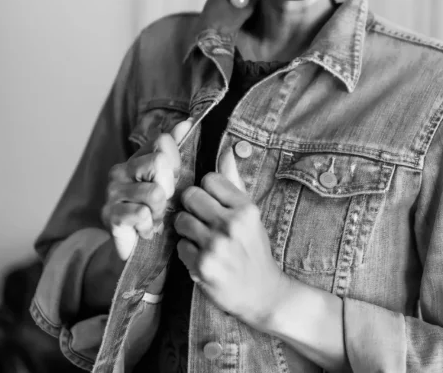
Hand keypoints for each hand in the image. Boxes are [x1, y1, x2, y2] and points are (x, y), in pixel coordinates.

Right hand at [102, 118, 192, 259]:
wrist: (141, 253)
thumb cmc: (163, 214)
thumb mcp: (177, 182)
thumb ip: (181, 152)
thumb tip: (188, 122)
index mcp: (138, 158)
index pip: (163, 141)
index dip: (176, 162)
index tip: (174, 180)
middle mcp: (121, 169)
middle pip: (159, 162)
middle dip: (170, 188)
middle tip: (164, 204)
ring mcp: (112, 191)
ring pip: (154, 192)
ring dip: (161, 211)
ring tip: (155, 219)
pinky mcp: (108, 215)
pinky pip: (141, 214)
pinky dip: (149, 226)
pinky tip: (144, 230)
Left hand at [174, 145, 287, 329]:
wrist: (262, 292)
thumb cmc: (253, 248)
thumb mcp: (250, 213)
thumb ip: (234, 181)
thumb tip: (225, 150)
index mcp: (245, 208)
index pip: (209, 179)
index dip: (207, 189)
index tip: (213, 202)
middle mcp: (232, 224)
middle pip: (190, 195)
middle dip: (191, 206)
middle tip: (201, 219)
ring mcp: (216, 246)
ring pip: (180, 220)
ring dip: (186, 229)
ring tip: (200, 238)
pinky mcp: (202, 267)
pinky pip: (180, 246)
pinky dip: (187, 252)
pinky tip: (201, 257)